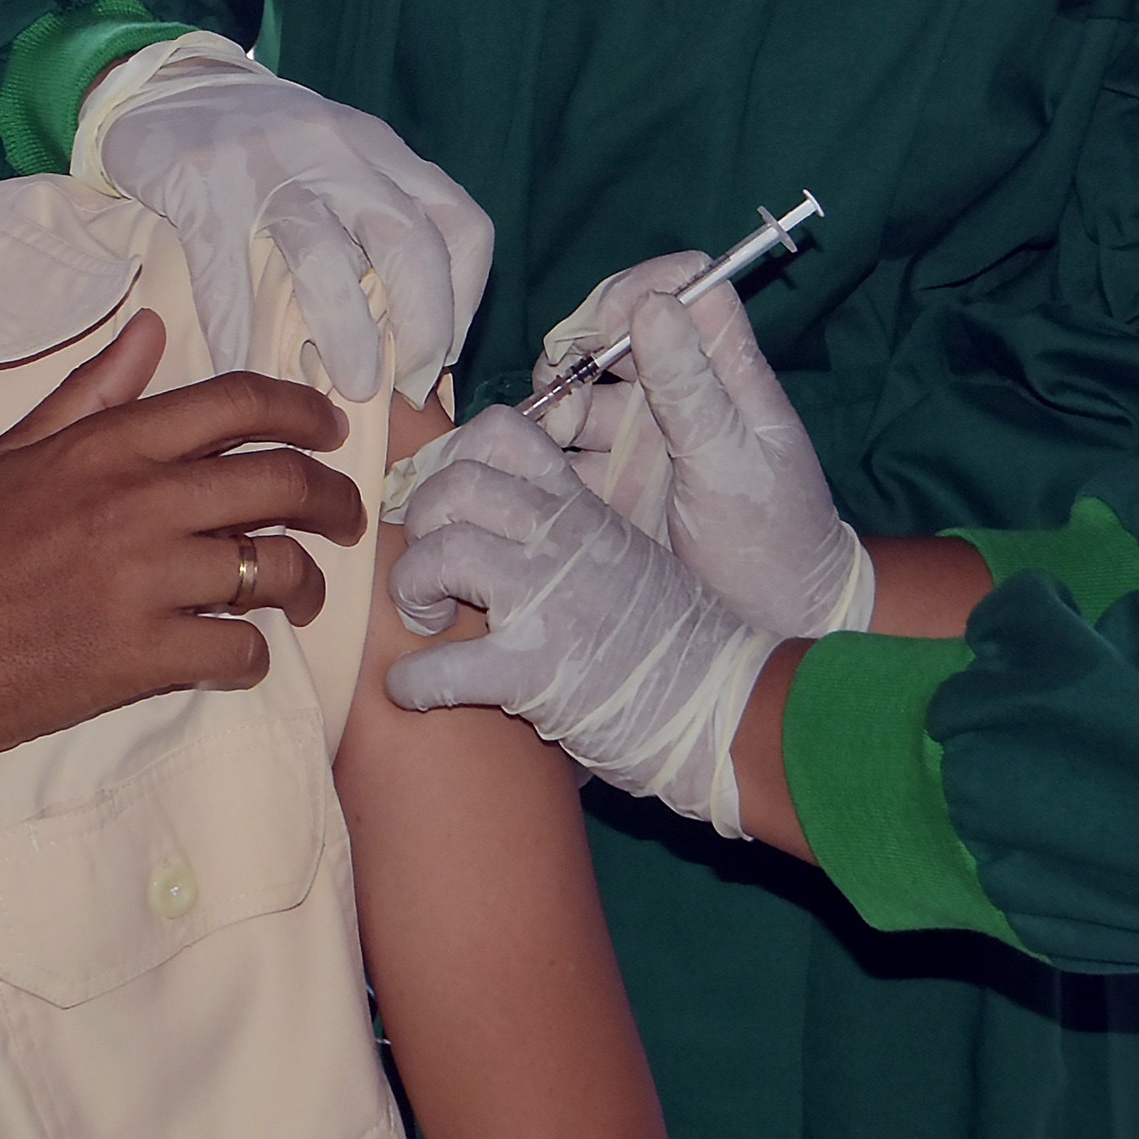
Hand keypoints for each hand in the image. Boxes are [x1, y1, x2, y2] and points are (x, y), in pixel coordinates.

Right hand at [0, 312, 364, 755]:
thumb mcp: (12, 454)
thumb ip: (91, 392)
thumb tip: (152, 330)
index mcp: (108, 446)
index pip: (236, 402)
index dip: (303, 410)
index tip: (331, 431)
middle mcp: (138, 502)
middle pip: (281, 480)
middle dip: (335, 499)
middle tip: (345, 519)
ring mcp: (148, 580)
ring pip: (276, 568)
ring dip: (304, 583)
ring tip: (298, 593)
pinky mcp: (147, 655)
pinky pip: (242, 648)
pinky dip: (253, 655)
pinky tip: (238, 652)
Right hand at [84, 36, 490, 406]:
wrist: (168, 84)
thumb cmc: (265, 143)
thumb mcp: (337, 159)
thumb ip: (374, 219)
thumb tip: (406, 329)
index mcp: (380, 148)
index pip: (459, 221)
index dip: (466, 297)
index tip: (445, 352)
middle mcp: (336, 150)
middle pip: (407, 241)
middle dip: (423, 324)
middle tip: (410, 383)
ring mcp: (269, 166)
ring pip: (326, 258)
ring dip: (348, 333)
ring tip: (351, 387)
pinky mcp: (204, 187)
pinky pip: (229, 273)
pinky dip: (240, 331)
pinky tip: (247, 369)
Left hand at [385, 407, 774, 832]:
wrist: (727, 706)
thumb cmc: (682, 645)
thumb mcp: (631, 559)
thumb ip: (575, 539)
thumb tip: (513, 535)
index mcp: (584, 511)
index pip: (504, 432)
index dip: (455, 458)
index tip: (449, 503)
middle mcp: (563, 541)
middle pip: (456, 483)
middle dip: (422, 521)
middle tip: (432, 567)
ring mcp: (546, 601)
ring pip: (438, 553)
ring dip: (411, 588)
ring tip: (429, 621)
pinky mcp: (532, 671)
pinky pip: (438, 667)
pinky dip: (411, 682)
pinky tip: (415, 693)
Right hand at [541, 256, 871, 639]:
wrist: (773, 627)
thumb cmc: (774, 540)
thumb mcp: (732, 461)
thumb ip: (692, 387)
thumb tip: (652, 304)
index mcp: (722, 372)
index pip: (682, 287)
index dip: (639, 291)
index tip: (606, 329)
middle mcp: (677, 395)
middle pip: (610, 335)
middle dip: (573, 351)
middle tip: (558, 391)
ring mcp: (639, 441)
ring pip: (575, 396)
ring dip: (548, 406)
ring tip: (537, 439)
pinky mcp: (608, 487)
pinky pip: (558, 456)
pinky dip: (532, 455)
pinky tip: (517, 470)